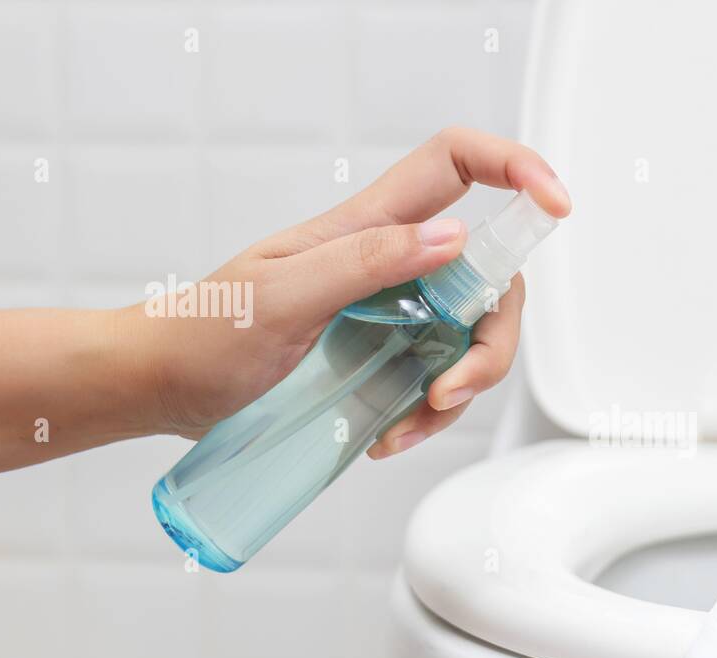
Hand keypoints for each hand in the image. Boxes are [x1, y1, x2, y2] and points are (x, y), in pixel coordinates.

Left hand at [121, 127, 570, 458]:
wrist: (163, 388)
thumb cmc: (202, 333)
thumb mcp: (279, 296)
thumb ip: (364, 262)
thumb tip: (452, 238)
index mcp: (366, 227)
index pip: (457, 164)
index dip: (515, 168)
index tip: (553, 206)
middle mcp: (391, 264)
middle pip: (489, 276)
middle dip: (493, 338)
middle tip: (451, 389)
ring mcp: (393, 313)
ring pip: (473, 337)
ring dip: (460, 389)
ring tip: (407, 424)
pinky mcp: (385, 358)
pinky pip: (440, 379)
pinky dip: (429, 415)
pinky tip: (387, 435)